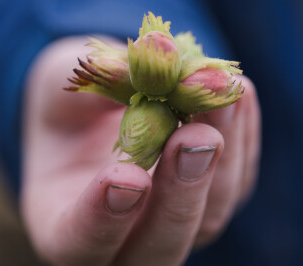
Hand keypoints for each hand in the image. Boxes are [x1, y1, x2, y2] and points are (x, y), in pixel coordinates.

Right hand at [20, 36, 260, 264]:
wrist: (98, 105)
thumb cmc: (67, 99)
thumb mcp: (60, 80)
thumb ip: (94, 80)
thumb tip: (154, 57)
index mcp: (61, 223)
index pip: (78, 244)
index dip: (102, 220)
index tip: (126, 176)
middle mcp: (122, 240)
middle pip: (157, 249)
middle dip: (181, 195)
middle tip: (195, 138)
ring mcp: (174, 223)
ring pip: (208, 220)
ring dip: (222, 159)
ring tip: (223, 96)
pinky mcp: (215, 197)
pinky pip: (237, 182)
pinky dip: (241, 137)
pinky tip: (237, 92)